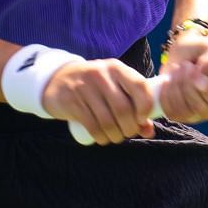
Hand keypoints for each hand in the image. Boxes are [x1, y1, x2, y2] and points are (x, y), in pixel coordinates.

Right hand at [42, 58, 156, 144]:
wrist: (57, 80)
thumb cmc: (95, 87)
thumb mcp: (114, 88)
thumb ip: (134, 107)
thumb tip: (150, 130)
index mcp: (117, 69)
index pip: (140, 86)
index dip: (146, 106)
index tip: (143, 119)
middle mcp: (102, 75)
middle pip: (124, 109)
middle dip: (130, 127)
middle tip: (128, 132)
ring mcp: (85, 88)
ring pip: (108, 121)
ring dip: (116, 135)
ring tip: (116, 136)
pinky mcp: (72, 102)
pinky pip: (92, 126)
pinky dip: (101, 137)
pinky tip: (103, 138)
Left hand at [156, 31, 207, 124]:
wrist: (184, 53)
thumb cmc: (202, 49)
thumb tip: (207, 71)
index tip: (198, 74)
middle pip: (203, 109)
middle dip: (189, 86)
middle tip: (185, 65)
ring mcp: (204, 114)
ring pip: (187, 111)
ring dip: (177, 88)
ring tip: (178, 69)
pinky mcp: (186, 116)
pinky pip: (173, 113)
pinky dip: (167, 96)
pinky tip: (168, 81)